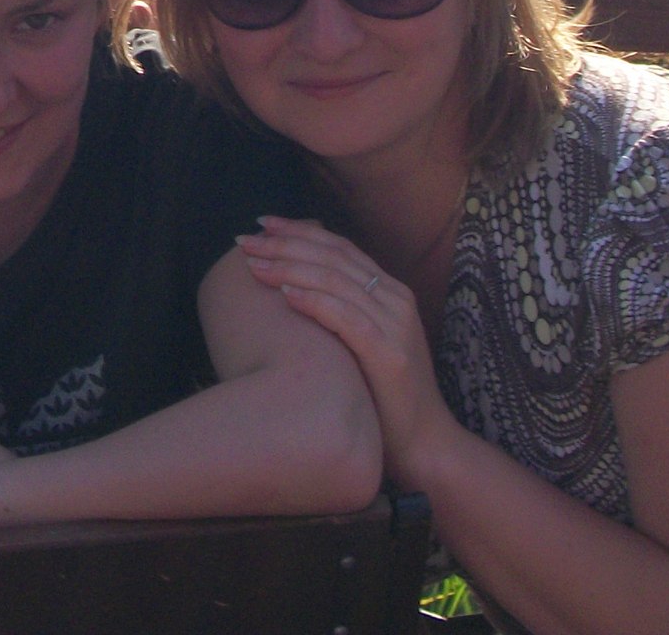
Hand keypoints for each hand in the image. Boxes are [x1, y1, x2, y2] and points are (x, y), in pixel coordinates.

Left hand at [235, 217, 461, 488]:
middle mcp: (396, 299)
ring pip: (336, 280)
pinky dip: (313, 300)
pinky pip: (346, 317)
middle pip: (333, 257)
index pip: (340, 246)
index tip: (262, 224)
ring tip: (253, 264)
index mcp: (391, 290)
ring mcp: (395, 325)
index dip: (300, 231)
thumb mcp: (365, 340)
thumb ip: (341, 309)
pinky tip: (284, 294)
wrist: (423, 443)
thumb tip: (290, 285)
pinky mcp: (389, 354)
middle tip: (245, 241)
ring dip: (289, 267)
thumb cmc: (382, 393)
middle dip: (285, 244)